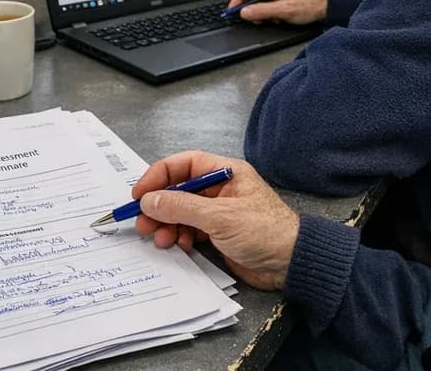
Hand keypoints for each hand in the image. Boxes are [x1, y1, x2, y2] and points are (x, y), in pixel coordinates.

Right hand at [132, 151, 299, 290]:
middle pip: (178, 190)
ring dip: (167, 224)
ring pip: (181, 212)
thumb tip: (149, 200)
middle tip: (142, 223)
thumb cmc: (264, 232)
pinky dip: (180, 236)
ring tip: (161, 239)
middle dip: (159, 206)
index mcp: (225, 172)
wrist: (291, 264)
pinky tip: (178, 245)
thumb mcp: (219, 216)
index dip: (158, 176)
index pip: (183, 165)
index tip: (139, 194)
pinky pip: (189, 229)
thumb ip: (181, 206)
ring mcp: (218, 211)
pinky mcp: (218, 233)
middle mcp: (220, 188)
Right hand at [228, 0, 326, 24]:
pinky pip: (270, 2)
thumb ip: (262, 11)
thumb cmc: (312, 3)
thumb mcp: (284, 10)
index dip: (237, 1)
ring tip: (273, 18)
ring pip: (261, 0)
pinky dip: (271, 11)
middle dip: (252, 9)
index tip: (232, 11)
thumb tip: (245, 13)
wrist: (329, 4)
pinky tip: (279, 17)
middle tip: (253, 20)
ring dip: (263, 12)